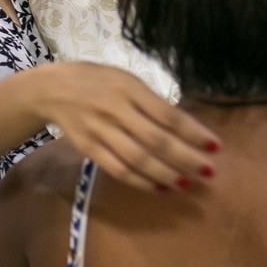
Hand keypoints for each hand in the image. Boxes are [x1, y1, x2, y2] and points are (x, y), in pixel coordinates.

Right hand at [35, 61, 218, 191]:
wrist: (51, 89)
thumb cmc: (97, 80)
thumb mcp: (125, 79)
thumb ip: (151, 101)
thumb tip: (184, 127)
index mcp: (129, 87)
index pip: (167, 114)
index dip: (193, 132)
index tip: (215, 146)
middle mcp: (115, 109)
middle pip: (156, 140)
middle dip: (185, 158)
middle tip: (208, 171)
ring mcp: (100, 130)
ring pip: (138, 159)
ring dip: (166, 174)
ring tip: (187, 183)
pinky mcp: (88, 147)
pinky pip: (118, 169)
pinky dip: (141, 181)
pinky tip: (160, 187)